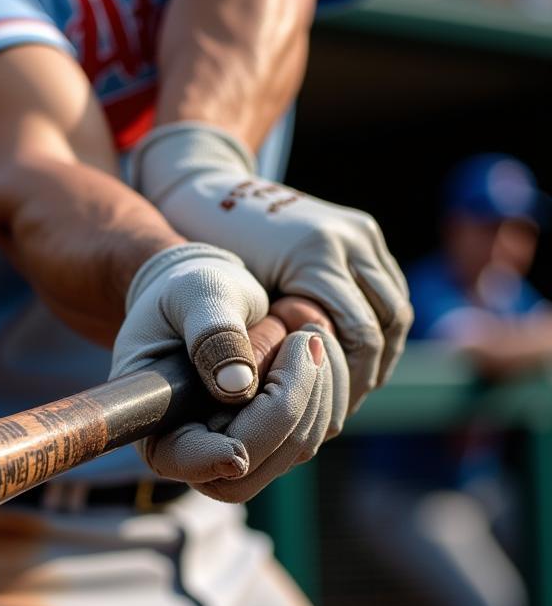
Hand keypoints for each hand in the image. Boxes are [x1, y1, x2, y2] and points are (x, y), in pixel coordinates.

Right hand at [110, 248, 347, 500]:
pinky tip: (314, 346)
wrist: (210, 294)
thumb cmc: (189, 290)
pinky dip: (330, 387)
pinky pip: (320, 428)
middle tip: (306, 338)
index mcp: (157, 424)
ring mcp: (242, 448)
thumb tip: (237, 385)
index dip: (210, 460)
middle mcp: (198, 449)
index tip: (236, 455)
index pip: (182, 458)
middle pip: (251, 465)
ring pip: (296, 447)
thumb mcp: (195, 295)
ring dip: (318, 387)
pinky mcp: (278, 437)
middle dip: (289, 407)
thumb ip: (213, 333)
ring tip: (306, 329)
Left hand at [130, 122, 412, 411]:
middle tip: (348, 407)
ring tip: (354, 387)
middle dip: (373, 370)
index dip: (353, 382)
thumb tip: (286, 398)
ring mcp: (360, 230)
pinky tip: (355, 354)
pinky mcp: (362, 229)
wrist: (210, 191)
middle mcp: (348, 237)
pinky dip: (378, 321)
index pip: (361, 335)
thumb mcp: (237, 300)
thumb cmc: (210, 254)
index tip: (333, 414)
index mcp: (316, 254)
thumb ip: (270, 340)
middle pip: (390, 321)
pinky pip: (386, 284)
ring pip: (395, 304)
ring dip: (382, 349)